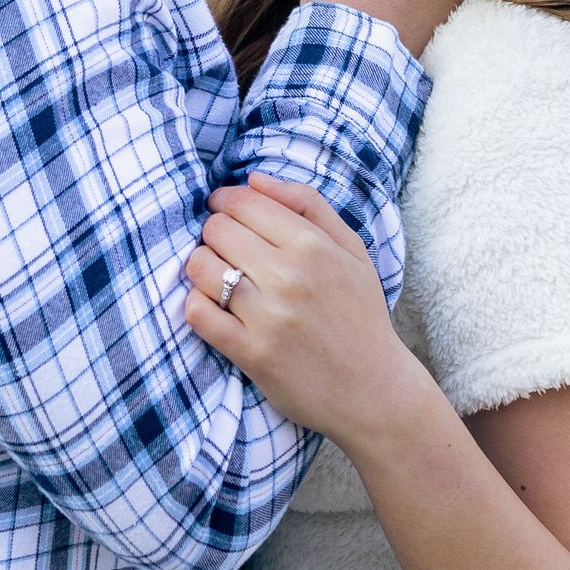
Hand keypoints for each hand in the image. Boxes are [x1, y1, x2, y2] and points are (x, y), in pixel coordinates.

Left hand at [184, 173, 435, 453]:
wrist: (373, 390)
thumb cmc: (359, 315)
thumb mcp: (351, 250)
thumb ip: (308, 205)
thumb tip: (255, 179)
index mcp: (313, 245)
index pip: (243, 202)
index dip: (225, 203)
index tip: (226, 215)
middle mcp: (289, 276)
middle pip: (216, 230)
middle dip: (214, 235)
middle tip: (228, 252)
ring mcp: (268, 316)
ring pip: (200, 267)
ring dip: (202, 268)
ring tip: (220, 279)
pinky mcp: (251, 353)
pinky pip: (197, 312)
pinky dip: (196, 305)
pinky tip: (215, 308)